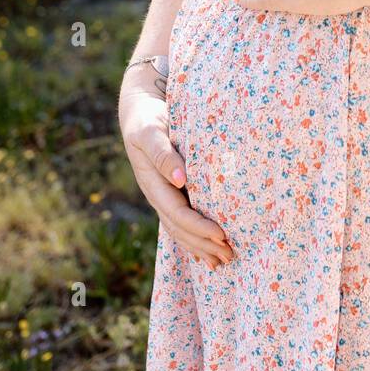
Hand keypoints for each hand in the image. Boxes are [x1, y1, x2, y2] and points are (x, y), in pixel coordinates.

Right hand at [119, 66, 233, 268]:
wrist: (139, 110)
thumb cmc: (147, 118)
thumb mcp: (151, 131)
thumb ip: (163, 154)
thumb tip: (179, 179)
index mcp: (153, 183)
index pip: (178, 214)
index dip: (199, 228)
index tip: (222, 235)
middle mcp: (157, 194)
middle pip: (180, 228)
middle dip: (204, 244)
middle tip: (230, 256)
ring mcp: (163, 195)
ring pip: (180, 229)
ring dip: (201, 246)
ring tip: (224, 261)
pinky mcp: (170, 191)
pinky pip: (181, 221)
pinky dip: (195, 238)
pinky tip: (208, 250)